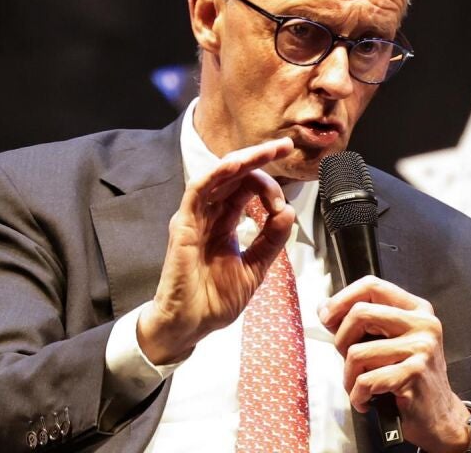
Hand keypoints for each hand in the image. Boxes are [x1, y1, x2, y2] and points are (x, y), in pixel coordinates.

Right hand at [137, 138, 295, 364]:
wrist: (190, 326)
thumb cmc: (214, 300)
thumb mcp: (255, 268)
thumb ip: (271, 240)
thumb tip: (287, 211)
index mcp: (224, 223)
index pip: (246, 189)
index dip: (268, 186)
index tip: (283, 205)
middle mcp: (209, 215)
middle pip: (234, 175)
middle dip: (260, 157)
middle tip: (285, 145)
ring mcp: (195, 218)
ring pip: (217, 176)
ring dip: (243, 160)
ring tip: (268, 150)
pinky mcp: (183, 225)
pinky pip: (197, 191)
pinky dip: (216, 175)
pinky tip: (236, 166)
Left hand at [319, 276, 470, 452]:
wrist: (440, 416)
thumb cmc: (410, 379)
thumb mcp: (390, 343)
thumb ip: (362, 324)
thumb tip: (324, 308)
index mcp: (416, 309)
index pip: (372, 286)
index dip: (341, 299)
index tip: (327, 318)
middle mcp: (423, 323)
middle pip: (360, 313)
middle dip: (342, 340)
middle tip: (347, 360)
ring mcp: (421, 348)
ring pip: (357, 353)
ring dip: (349, 378)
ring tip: (360, 388)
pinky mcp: (415, 373)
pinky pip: (366, 381)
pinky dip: (358, 396)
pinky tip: (367, 401)